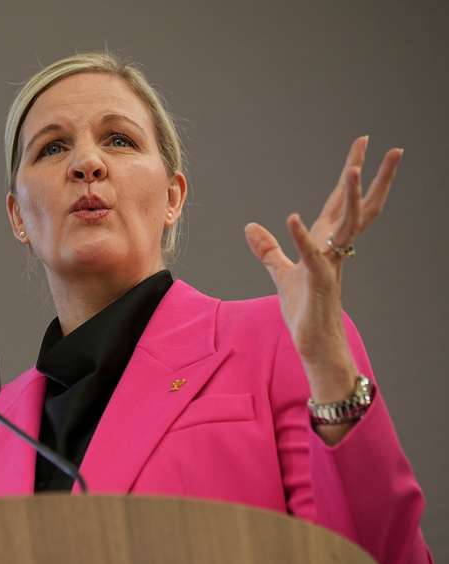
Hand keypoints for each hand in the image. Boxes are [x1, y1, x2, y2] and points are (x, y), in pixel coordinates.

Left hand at [244, 136, 401, 397]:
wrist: (314, 341)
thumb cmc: (304, 308)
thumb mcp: (282, 273)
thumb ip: (268, 249)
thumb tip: (250, 226)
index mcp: (328, 242)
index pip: (341, 201)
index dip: (352, 172)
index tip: (364, 145)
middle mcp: (335, 249)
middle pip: (358, 206)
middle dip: (374, 177)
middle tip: (390, 148)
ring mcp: (330, 263)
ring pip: (346, 225)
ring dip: (349, 198)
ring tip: (354, 169)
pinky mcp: (318, 281)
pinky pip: (310, 255)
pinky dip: (301, 237)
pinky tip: (292, 218)